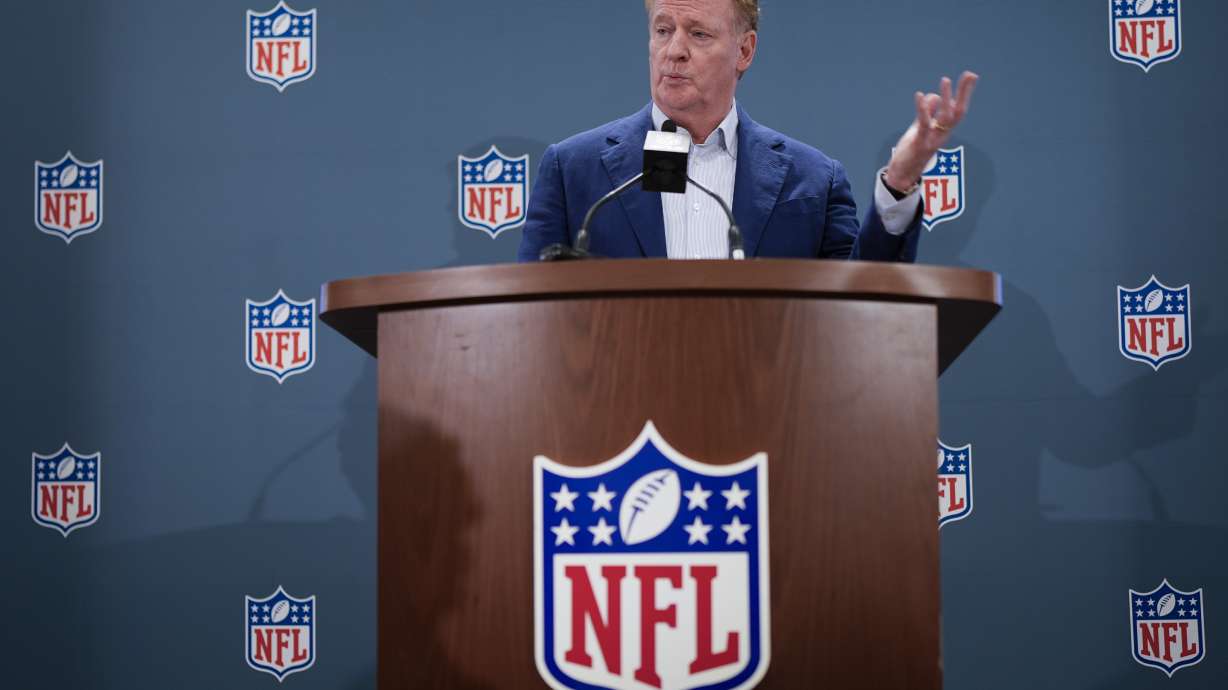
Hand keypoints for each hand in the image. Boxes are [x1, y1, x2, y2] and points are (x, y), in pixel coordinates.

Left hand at [885, 71, 978, 190]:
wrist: (903, 175)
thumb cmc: (912, 152)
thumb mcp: (920, 129)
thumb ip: (927, 114)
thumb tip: (933, 96)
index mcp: (944, 130)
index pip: (958, 109)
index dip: (965, 93)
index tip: (971, 76)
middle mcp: (942, 134)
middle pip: (957, 112)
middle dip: (964, 93)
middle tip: (970, 74)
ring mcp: (932, 139)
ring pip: (944, 118)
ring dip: (946, 98)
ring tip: (946, 80)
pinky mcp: (920, 143)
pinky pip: (923, 125)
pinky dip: (923, 110)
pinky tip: (920, 96)